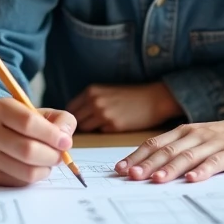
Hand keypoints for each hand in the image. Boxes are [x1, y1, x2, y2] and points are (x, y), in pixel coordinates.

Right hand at [0, 98, 75, 186]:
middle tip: (60, 155)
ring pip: (27, 171)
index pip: (28, 123)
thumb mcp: (42, 113)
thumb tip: (65, 139)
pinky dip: (35, 177)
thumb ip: (62, 121)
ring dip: (46, 169)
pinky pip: (21, 182)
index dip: (52, 135)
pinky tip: (34, 167)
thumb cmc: (21, 122)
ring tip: (48, 161)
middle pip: (28, 150)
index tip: (66, 142)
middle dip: (52, 156)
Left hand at [65, 82, 182, 132]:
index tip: (79, 120)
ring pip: (86, 128)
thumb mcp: (106, 91)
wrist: (153, 99)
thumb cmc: (130, 96)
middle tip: (92, 125)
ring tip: (104, 124)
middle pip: (76, 120)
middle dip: (81, 124)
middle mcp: (94, 101)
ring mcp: (103, 114)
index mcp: (91, 91)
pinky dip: (104, 131)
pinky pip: (100, 133)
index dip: (73, 115)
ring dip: (92, 129)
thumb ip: (90, 100)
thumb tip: (74, 116)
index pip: (70, 108)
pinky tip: (115, 125)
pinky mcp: (113, 126)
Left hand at [115, 100, 223, 182]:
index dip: (136, 156)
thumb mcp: (198, 140)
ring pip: (187, 156)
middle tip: (130, 177)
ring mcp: (213, 143)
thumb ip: (177, 151)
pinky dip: (202, 171)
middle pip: (166, 150)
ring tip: (155, 180)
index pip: (154, 144)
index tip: (119, 169)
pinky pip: (215, 162)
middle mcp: (195, 135)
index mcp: (183, 132)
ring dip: (170, 169)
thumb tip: (148, 168)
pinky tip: (192, 179)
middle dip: (146, 164)